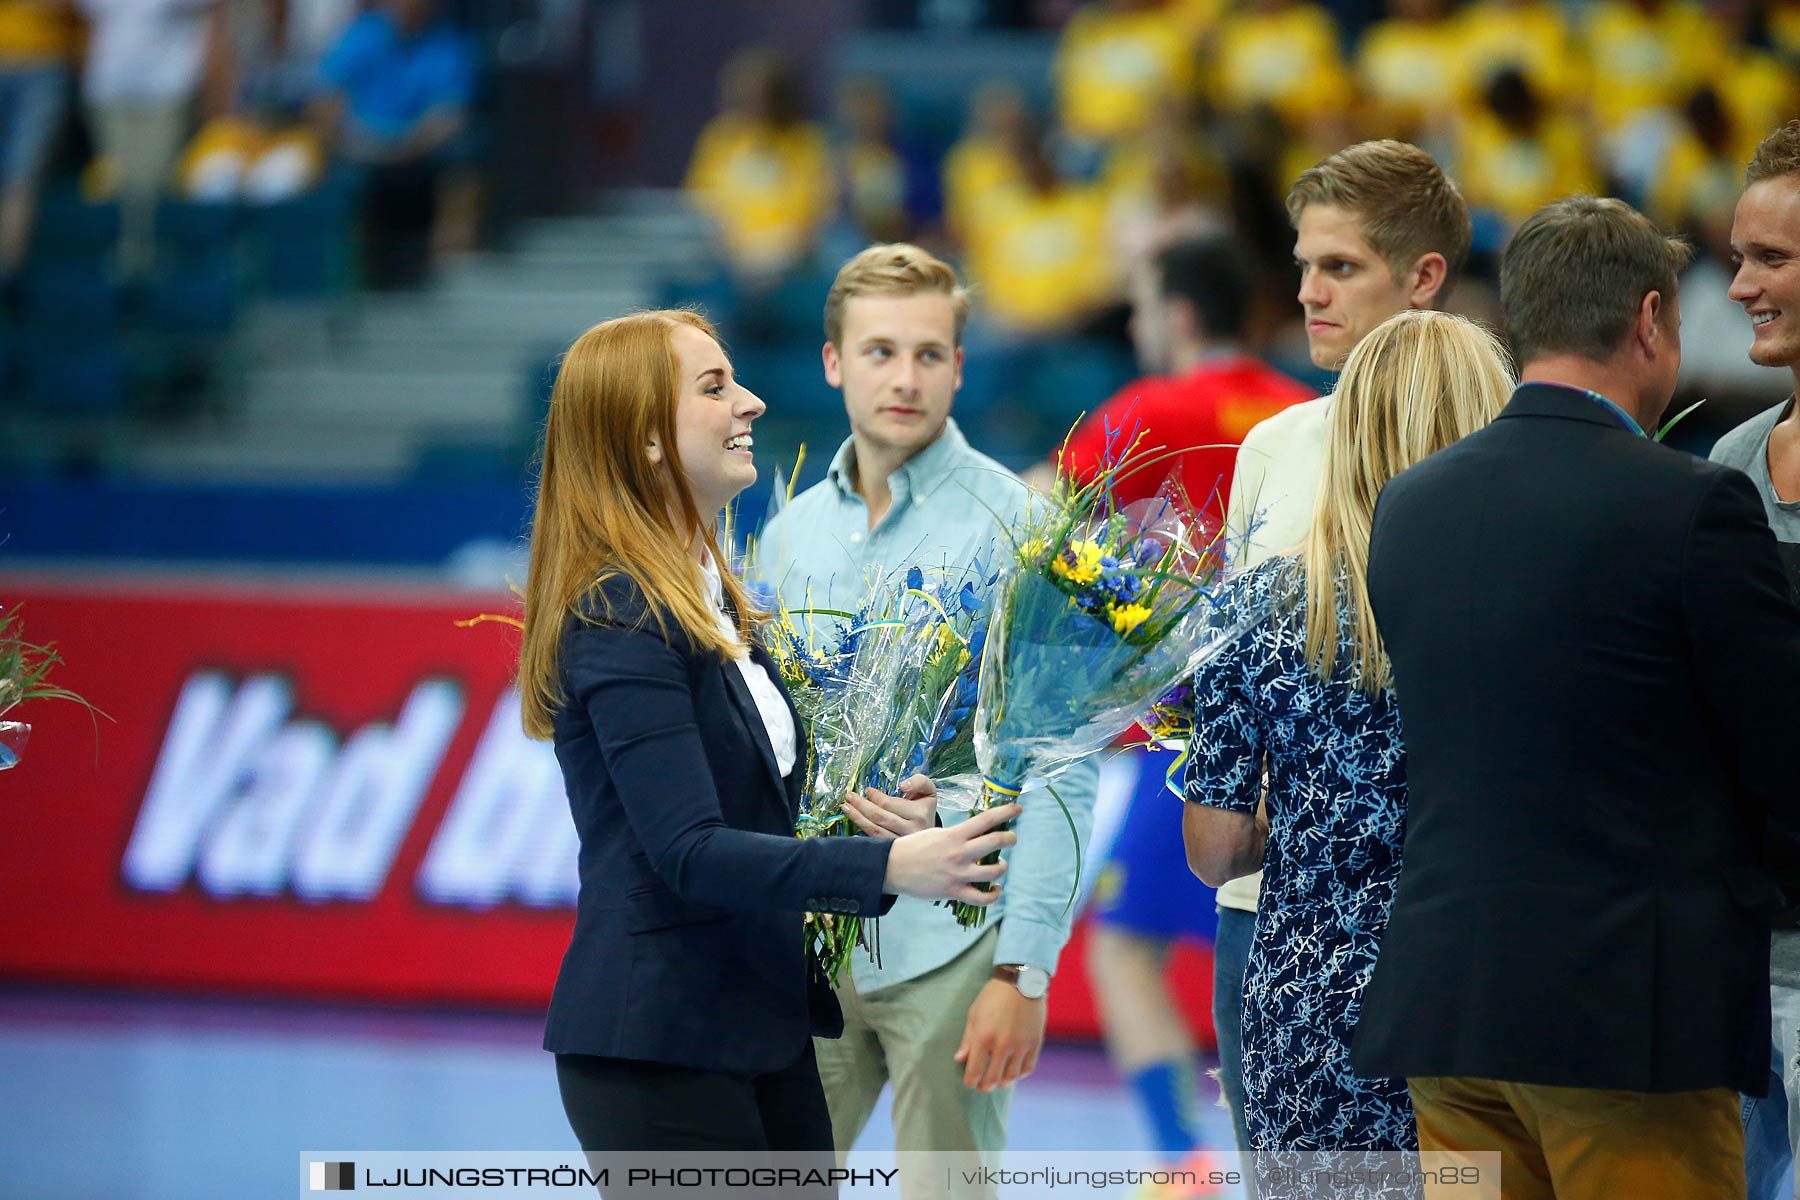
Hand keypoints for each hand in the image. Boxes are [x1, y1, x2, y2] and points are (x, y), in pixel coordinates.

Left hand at [844, 774, 937, 838]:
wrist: (931, 834)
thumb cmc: (924, 809)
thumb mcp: (928, 791)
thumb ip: (918, 782)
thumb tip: (902, 786)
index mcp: (920, 814)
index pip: (890, 804)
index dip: (876, 797)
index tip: (867, 790)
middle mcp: (912, 831)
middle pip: (880, 818)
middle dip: (861, 806)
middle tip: (849, 797)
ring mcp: (903, 844)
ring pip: (875, 831)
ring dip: (858, 819)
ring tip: (846, 808)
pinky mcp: (895, 853)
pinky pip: (876, 846)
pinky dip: (863, 840)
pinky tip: (853, 834)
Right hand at [882, 803, 1020, 903]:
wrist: (892, 867)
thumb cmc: (914, 847)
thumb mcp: (936, 834)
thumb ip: (958, 835)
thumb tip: (978, 833)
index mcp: (954, 835)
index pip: (987, 819)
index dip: (1007, 812)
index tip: (1018, 809)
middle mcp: (959, 853)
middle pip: (997, 841)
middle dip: (1010, 838)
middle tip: (1011, 838)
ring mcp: (958, 873)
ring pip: (994, 870)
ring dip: (1002, 866)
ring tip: (999, 864)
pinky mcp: (954, 891)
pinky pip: (982, 897)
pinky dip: (994, 894)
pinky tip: (995, 889)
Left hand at [954, 978, 1046, 1091]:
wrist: (1021, 981)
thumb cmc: (993, 996)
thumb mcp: (974, 1014)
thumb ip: (967, 1040)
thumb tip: (960, 1059)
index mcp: (983, 1037)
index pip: (974, 1072)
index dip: (970, 1081)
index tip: (970, 1081)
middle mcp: (1002, 1045)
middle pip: (992, 1079)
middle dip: (985, 1086)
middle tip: (983, 1086)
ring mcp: (1020, 1045)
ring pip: (1011, 1077)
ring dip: (1002, 1082)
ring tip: (998, 1080)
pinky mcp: (1034, 1043)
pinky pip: (1027, 1068)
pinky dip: (1020, 1074)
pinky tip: (1014, 1072)